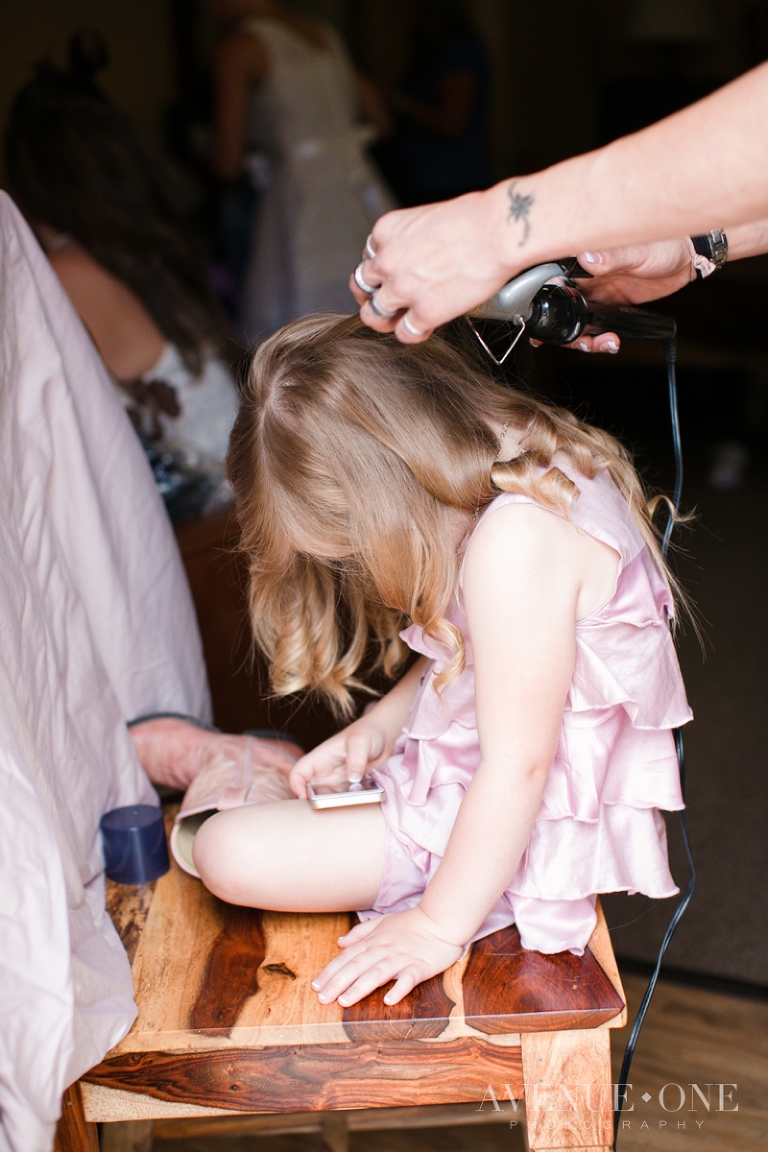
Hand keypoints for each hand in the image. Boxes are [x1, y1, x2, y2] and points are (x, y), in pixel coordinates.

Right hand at [289, 710, 398, 798]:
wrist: (385, 735)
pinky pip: (345, 801)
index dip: (296, 786)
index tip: (304, 799)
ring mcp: (339, 781)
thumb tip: (353, 778)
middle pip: (311, 792)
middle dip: (315, 803)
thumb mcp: (361, 741)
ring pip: (328, 800)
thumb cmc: (369, 732)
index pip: (299, 772)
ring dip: (334, 807)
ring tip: (347, 809)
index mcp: (321, 758)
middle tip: (327, 812)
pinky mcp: (351, 788)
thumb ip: (356, 759)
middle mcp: (327, 772)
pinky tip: (360, 806)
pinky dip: (349, 806)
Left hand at [311, 906, 462, 1006]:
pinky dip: (398, 988)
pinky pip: (408, 978)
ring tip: (344, 1001)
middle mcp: (384, 950)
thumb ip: (360, 933)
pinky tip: (389, 1000)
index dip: (330, 971)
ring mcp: (401, 958)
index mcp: (374, 941)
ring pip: (377, 973)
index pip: (347, 958)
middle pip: (357, 967)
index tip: (315, 986)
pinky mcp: (420, 966)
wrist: (440, 918)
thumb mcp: (382, 922)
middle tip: (322, 999)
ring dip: (360, 987)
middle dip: (338, 982)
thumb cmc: (411, 923)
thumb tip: (340, 942)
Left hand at [350, 187, 512, 342]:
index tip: (389, 278)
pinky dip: (413, 333)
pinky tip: (425, 327)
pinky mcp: (424, 313)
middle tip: (387, 303)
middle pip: (363, 287)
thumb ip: (411, 240)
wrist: (499, 231)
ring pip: (374, 314)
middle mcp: (388, 261)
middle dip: (374, 296)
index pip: (368, 258)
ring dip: (386, 320)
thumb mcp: (426, 217)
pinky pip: (404, 333)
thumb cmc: (475, 219)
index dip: (379, 271)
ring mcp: (403, 289)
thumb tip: (416, 255)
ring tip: (400, 320)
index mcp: (386, 232)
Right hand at [548, 238, 693, 353]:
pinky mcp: (607, 306)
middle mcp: (583, 277)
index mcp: (582, 258)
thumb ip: (612, 256)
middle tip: (583, 342)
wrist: (685, 258)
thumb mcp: (637, 250)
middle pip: (559, 310)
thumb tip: (586, 259)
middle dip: (566, 333)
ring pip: (575, 323)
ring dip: (585, 340)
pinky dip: (599, 340)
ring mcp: (594, 293)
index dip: (545, 305)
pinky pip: (594, 328)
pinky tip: (612, 341)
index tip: (546, 324)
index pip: (551, 282)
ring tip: (606, 343)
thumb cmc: (662, 243)